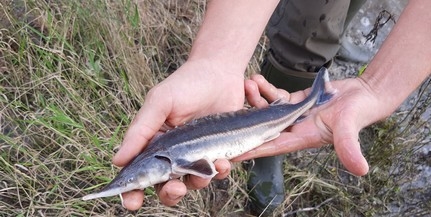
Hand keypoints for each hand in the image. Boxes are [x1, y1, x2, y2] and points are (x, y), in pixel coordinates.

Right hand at [112, 60, 244, 209]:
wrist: (220, 73)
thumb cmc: (186, 84)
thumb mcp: (160, 102)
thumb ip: (140, 130)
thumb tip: (118, 160)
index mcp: (154, 144)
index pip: (140, 174)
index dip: (133, 192)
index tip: (132, 202)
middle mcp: (173, 154)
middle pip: (166, 187)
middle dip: (169, 194)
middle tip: (175, 189)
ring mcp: (196, 156)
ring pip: (192, 183)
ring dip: (198, 182)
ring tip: (208, 167)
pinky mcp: (219, 153)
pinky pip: (217, 173)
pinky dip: (220, 172)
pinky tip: (223, 161)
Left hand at [234, 74, 385, 175]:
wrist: (365, 94)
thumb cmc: (358, 113)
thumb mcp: (349, 128)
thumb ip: (350, 148)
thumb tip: (361, 171)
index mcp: (301, 138)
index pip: (271, 146)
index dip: (253, 150)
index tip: (231, 152)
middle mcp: (293, 128)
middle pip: (263, 128)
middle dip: (246, 120)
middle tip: (231, 109)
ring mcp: (293, 114)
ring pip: (266, 109)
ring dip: (255, 98)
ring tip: (248, 84)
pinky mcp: (295, 101)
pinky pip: (275, 96)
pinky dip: (266, 89)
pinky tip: (257, 79)